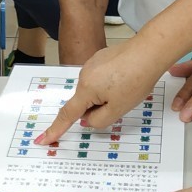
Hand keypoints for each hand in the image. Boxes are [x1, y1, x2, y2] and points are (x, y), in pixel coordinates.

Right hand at [37, 39, 166, 143]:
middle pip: (85, 102)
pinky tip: (125, 78)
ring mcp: (91, 64)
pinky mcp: (100, 57)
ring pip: (93, 90)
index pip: (68, 114)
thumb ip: (98, 120)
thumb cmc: (136, 80)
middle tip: (121, 101)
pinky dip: (109, 83)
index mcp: (86, 89)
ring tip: (126, 87)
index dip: (56, 129)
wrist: (149, 51)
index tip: (42, 140)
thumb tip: (86, 118)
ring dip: (105, 95)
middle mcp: (84, 75)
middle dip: (98, 107)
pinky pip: (99, 78)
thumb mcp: (118, 109)